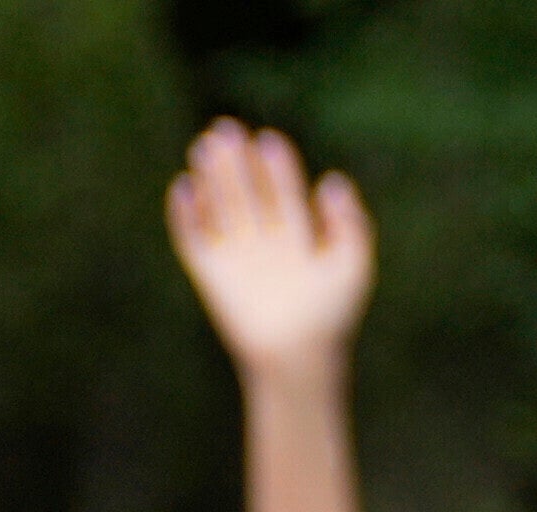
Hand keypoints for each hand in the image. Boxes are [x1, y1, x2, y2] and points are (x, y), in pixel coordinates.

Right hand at [164, 116, 373, 375]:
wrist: (296, 356)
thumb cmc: (330, 316)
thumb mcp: (351, 267)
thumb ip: (350, 225)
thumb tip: (334, 180)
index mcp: (297, 236)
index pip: (283, 191)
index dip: (277, 167)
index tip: (271, 141)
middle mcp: (263, 240)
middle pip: (246, 191)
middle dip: (236, 162)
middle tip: (227, 130)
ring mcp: (234, 253)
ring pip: (219, 205)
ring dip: (211, 177)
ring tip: (205, 147)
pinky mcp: (208, 270)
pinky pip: (191, 236)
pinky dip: (185, 213)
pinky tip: (185, 187)